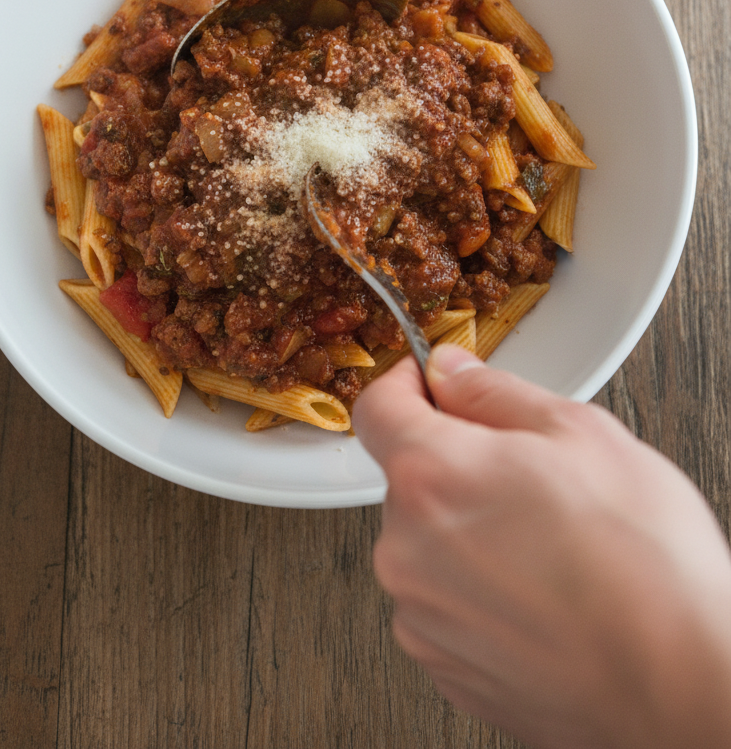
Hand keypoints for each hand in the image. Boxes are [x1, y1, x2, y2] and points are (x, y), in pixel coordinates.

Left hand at [354, 345, 730, 748]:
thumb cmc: (645, 566)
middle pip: (410, 481)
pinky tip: (542, 594)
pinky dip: (481, 593)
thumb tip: (452, 372)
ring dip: (470, 534)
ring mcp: (422, 618)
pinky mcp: (445, 668)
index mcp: (431, 477)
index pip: (376, 408)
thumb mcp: (580, 433)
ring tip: (550, 547)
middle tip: (529, 477)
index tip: (430, 382)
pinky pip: (446, 606)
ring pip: (428, 546)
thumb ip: (494, 393)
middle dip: (457, 467)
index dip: (406, 384)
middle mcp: (406, 550)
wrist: (682, 685)